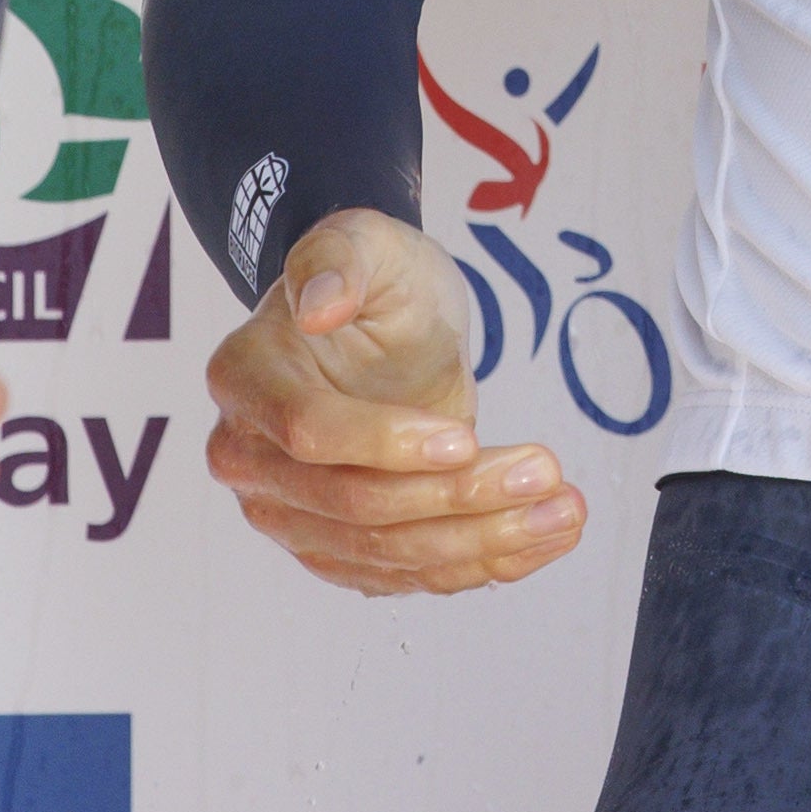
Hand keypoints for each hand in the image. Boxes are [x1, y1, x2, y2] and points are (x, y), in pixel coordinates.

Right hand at [204, 205, 583, 594]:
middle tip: (545, 472)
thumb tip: (320, 305)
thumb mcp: (363, 239)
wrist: (386, 321)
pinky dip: (478, 564)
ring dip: (483, 541)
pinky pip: (406, 572)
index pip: (309, 434)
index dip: (385, 443)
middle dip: (457, 497)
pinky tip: (540, 541)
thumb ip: (337, 260)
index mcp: (247, 380)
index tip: (464, 437)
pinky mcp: (339, 547)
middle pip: (354, 506)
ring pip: (387, 553)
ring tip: (563, 512)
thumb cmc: (372, 277)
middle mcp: (254, 460)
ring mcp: (292, 514)